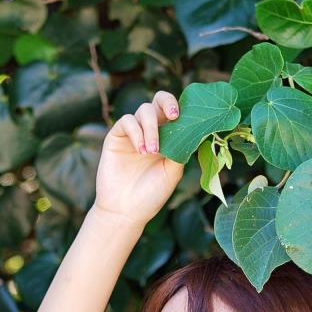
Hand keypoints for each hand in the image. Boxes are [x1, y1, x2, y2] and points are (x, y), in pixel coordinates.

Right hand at [96, 89, 185, 223]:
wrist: (126, 211)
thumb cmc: (152, 194)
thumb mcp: (173, 171)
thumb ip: (181, 148)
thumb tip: (196, 129)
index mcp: (167, 137)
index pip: (173, 112)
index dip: (180, 107)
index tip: (183, 117)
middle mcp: (150, 131)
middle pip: (157, 100)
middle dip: (167, 102)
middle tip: (173, 116)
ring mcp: (133, 133)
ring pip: (143, 110)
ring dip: (151, 128)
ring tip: (152, 151)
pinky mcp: (116, 137)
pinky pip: (126, 121)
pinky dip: (136, 132)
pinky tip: (141, 150)